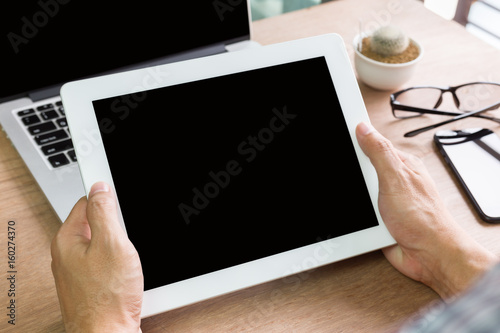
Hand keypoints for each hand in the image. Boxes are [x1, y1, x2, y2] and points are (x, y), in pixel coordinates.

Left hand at [51, 182, 142, 331]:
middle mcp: (67, 255)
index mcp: (67, 240)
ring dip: (120, 249)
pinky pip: (106, 264)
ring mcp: (78, 272)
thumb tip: (99, 188)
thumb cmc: (107, 298)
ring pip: (104, 245)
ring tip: (126, 263)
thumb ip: (104, 211)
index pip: (86, 202)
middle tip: (126, 242)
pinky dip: (119, 265)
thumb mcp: (112, 244)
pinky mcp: (90, 285)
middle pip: (97, 224)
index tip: (120, 204)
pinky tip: (126, 275)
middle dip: (116, 228)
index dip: (107, 200)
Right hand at [356, 122, 496, 299]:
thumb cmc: (424, 219)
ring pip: (359, 193)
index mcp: (401, 164)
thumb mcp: (396, 178)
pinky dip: (359, 218)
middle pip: (361, 169)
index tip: (341, 141)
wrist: (430, 256)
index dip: (356, 142)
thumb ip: (379, 152)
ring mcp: (387, 200)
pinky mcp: (380, 218)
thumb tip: (364, 129)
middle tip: (364, 189)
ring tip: (371, 209)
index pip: (373, 144)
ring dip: (358, 202)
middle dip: (355, 179)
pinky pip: (360, 212)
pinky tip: (367, 221)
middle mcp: (394, 180)